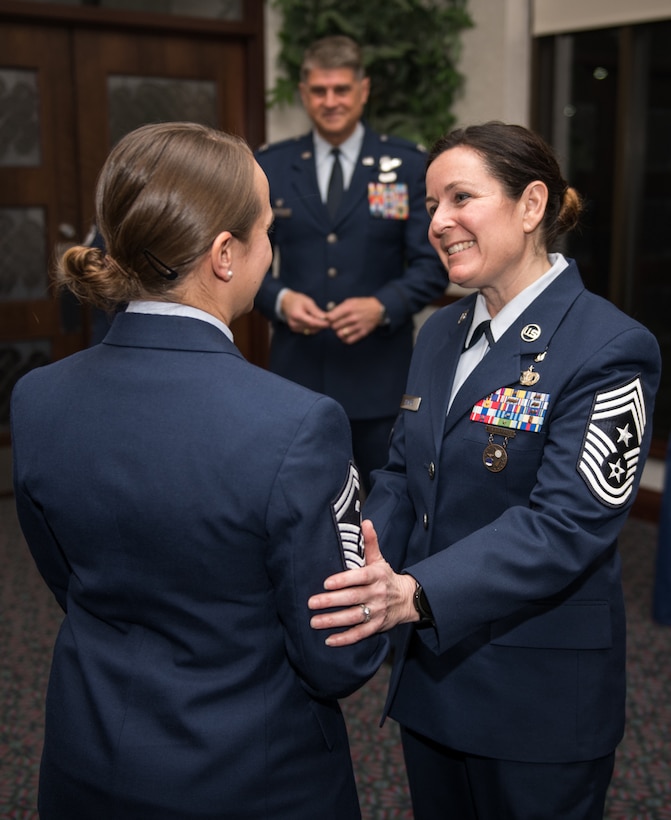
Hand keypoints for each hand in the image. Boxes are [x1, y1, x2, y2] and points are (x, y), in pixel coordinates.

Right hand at [281, 290, 329, 334]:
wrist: (285, 303)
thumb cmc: (297, 300)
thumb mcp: (307, 302)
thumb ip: (316, 311)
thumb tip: (325, 318)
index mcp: (296, 315)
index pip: (312, 322)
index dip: (322, 323)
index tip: (330, 322)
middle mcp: (294, 323)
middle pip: (312, 328)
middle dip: (322, 325)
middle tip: (330, 321)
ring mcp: (294, 328)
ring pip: (311, 331)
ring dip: (318, 327)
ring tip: (323, 321)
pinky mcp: (295, 330)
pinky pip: (308, 331)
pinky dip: (313, 328)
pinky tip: (316, 322)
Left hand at [308, 520, 418, 645]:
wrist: (407, 599)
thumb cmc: (386, 577)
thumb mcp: (380, 560)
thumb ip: (370, 543)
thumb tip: (365, 521)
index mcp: (376, 576)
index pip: (359, 577)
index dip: (343, 580)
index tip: (326, 583)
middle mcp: (377, 594)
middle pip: (353, 598)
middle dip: (331, 601)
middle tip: (311, 603)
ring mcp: (377, 612)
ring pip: (354, 617)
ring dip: (333, 621)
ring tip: (314, 622)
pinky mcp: (377, 626)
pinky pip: (360, 634)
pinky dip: (345, 639)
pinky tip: (329, 640)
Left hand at [327, 297, 384, 343]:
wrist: (378, 309)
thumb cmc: (362, 304)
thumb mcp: (350, 301)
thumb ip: (338, 308)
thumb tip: (327, 316)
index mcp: (349, 308)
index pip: (331, 317)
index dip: (328, 319)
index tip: (330, 319)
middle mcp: (353, 317)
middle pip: (334, 326)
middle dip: (334, 325)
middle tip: (336, 324)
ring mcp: (358, 326)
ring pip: (340, 334)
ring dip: (338, 332)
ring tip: (341, 329)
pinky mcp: (363, 333)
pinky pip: (349, 340)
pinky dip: (345, 339)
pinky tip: (346, 335)